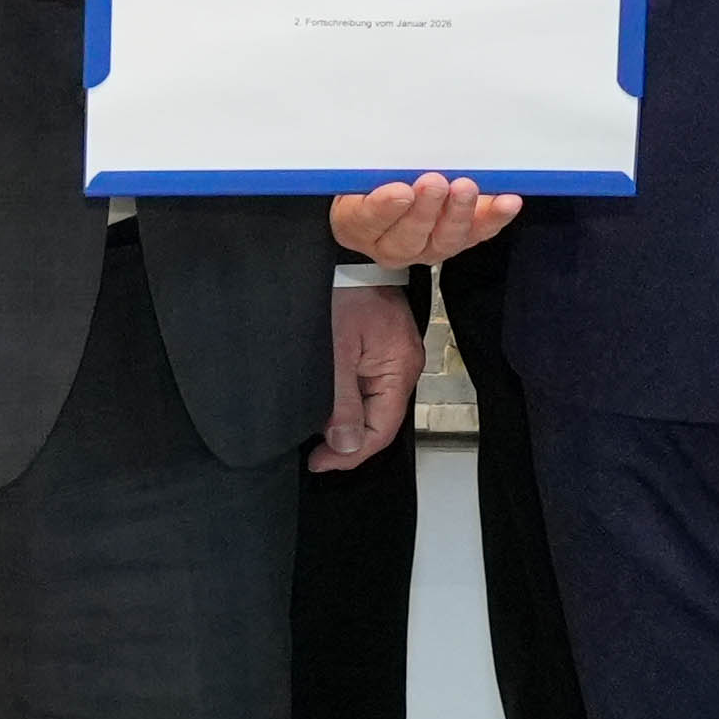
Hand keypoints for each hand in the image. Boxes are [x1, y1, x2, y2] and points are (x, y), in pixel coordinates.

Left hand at [313, 277, 425, 470]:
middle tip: (314, 454)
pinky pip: (368, 388)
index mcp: (399, 370)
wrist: (346, 257)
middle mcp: (404, 367)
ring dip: (346, 424)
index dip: (350, 453)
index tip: (319, 461)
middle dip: (348, 443)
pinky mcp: (382, 350)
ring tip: (315, 435)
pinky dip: (348, 403)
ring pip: (373, 407)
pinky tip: (327, 409)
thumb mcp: (336, 351)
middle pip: (379, 422)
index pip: (381, 430)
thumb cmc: (342, 292)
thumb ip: (342, 401)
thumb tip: (345, 445)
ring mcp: (394, 359)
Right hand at [334, 173, 528, 267]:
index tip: (400, 190)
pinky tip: (506, 201)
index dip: (385, 207)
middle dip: (425, 209)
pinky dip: (494, 217)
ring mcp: (428, 246)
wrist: (392, 189)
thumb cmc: (372, 176)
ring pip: (445, 239)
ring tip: (466, 188)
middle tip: (435, 183)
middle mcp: (393, 243)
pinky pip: (478, 232)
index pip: (368, 219)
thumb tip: (382, 128)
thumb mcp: (361, 162)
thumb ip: (369, 156)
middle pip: (408, 236)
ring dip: (458, 213)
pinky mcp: (458, 239)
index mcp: (358, 224)